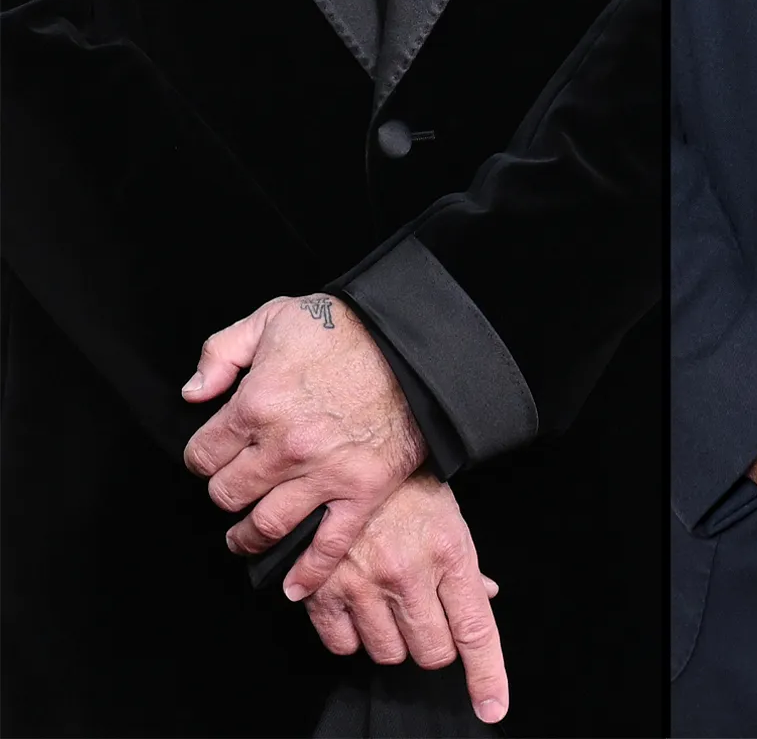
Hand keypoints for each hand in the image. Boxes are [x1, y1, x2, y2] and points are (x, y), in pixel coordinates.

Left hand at [182, 294, 426, 599]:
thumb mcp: (276, 316)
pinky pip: (327, 545)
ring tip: (247, 535)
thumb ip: (222, 351)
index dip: (204, 455)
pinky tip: (292, 586)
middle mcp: (285, 446)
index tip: (216, 455)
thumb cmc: (346, 326)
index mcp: (257, 403)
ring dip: (248, 537)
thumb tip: (192, 395)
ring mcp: (325, 473)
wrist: (417, 339)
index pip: (201, 456)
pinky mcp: (363, 489)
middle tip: (236, 487)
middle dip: (226, 491)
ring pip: (264, 526)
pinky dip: (308, 572)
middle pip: (226, 495)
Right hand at [302, 467, 510, 725]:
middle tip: (425, 614)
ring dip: (393, 639)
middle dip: (433, 643)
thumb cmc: (406, 487)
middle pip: (431, 652)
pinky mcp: (324, 592)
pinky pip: (344, 647)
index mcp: (451, 552)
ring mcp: (365, 585)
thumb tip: (489, 597)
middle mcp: (410, 574)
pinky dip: (353, 636)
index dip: (487, 675)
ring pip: (388, 653)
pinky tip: (357, 604)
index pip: (475, 628)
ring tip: (389, 601)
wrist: (345, 456)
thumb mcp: (448, 516)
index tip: (493, 707)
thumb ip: (467, 565)